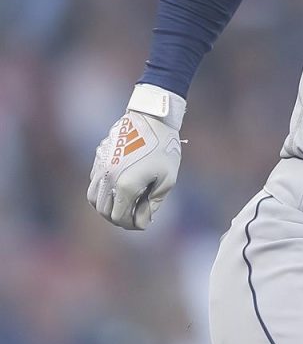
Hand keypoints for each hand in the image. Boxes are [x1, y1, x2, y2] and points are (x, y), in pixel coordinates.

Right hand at [86, 84, 185, 229]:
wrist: (152, 118)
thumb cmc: (164, 149)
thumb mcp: (168, 179)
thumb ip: (153, 203)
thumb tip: (141, 221)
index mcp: (126, 186)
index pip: (120, 217)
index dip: (132, 225)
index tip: (144, 223)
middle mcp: (108, 178)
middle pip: (104, 211)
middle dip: (119, 218)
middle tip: (135, 216)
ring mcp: (100, 167)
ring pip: (93, 198)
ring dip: (107, 206)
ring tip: (125, 205)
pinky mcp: (98, 158)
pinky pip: (93, 183)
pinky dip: (102, 192)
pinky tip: (118, 189)